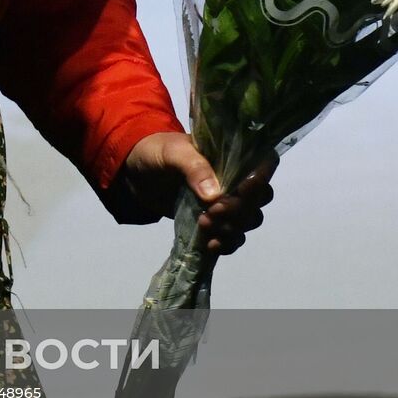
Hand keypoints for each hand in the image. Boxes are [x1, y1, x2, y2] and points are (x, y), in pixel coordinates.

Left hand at [119, 132, 276, 254]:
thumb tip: (215, 195)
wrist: (133, 173)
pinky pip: (233, 235)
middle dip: (240, 210)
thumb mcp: (172, 153)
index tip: (240, 192)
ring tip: (204, 225)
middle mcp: (234, 178)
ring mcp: (225, 201)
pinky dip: (228, 243)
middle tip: (211, 213)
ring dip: (232, 228)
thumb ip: (193, 168)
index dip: (260, 180)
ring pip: (249, 220)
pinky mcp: (213, 220)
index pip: (264, 164)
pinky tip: (211, 245)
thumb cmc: (154, 153)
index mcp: (230, 155)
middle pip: (259, 199)